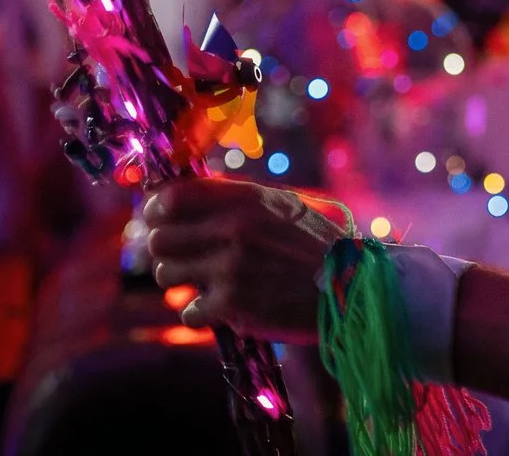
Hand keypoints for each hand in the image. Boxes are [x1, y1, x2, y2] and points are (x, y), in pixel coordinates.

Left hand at [145, 178, 346, 341]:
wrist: (351, 286)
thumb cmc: (319, 244)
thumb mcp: (284, 206)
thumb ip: (239, 200)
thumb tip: (193, 195)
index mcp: (245, 200)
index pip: (173, 197)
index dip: (157, 209)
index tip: (158, 218)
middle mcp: (233, 229)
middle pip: (159, 237)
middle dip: (165, 249)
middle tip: (181, 256)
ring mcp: (230, 268)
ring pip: (165, 274)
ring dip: (178, 280)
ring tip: (201, 282)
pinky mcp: (233, 305)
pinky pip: (188, 311)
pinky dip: (199, 313)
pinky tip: (219, 308)